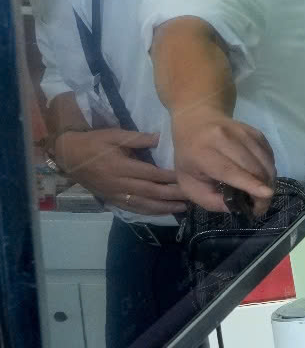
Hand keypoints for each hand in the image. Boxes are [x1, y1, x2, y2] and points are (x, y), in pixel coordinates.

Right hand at [53, 127, 189, 216]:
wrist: (68, 155)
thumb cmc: (94, 142)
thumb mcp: (114, 135)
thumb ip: (137, 138)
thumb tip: (160, 138)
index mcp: (121, 166)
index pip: (151, 174)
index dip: (169, 177)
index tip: (187, 177)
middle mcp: (119, 183)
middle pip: (150, 191)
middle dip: (172, 195)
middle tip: (192, 195)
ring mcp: (115, 194)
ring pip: (143, 204)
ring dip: (164, 207)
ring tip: (183, 207)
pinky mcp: (112, 199)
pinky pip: (133, 208)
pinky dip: (149, 211)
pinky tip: (163, 212)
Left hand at [166, 106, 276, 213]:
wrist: (196, 121)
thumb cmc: (189, 156)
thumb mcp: (188, 183)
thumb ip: (208, 200)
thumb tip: (236, 208)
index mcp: (203, 153)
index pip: (230, 170)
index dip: (249, 183)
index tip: (266, 194)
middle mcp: (224, 139)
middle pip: (253, 167)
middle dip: (263, 190)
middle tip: (260, 207)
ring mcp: (242, 132)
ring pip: (265, 161)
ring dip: (269, 181)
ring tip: (261, 194)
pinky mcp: (254, 131)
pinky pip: (269, 154)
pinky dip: (269, 168)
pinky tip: (260, 175)